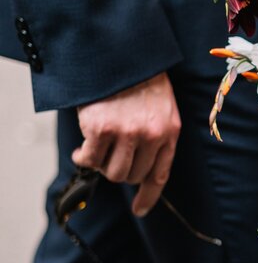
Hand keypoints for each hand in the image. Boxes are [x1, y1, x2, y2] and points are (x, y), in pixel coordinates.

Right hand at [72, 72, 181, 216]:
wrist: (118, 53)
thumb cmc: (137, 80)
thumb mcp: (161, 107)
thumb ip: (157, 135)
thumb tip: (140, 170)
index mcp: (170, 131)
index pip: (160, 175)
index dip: (148, 196)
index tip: (139, 210)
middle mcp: (151, 135)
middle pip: (132, 176)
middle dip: (119, 169)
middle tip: (109, 154)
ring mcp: (127, 133)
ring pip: (112, 172)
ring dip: (102, 164)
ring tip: (97, 147)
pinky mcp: (102, 129)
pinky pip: (90, 159)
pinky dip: (83, 156)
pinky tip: (83, 146)